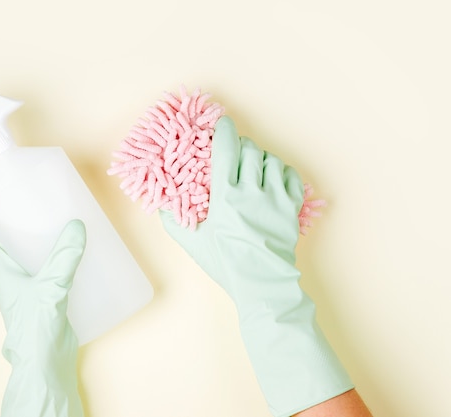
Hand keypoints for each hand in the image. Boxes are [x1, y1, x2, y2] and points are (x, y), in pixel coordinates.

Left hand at [0, 219, 85, 416]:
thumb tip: (77, 227)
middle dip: (35, 230)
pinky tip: (83, 257)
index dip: (6, 222)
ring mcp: (32, 290)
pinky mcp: (49, 300)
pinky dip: (66, 264)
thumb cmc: (34, 327)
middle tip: (54, 213)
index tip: (23, 206)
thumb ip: (64, 257)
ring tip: (71, 230)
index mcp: (2, 272)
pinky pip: (56, 274)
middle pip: (21, 247)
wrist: (45, 364)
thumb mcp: (49, 286)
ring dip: (53, 247)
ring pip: (40, 260)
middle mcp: (15, 279)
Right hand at [160, 116, 352, 416]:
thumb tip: (161, 203)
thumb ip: (174, 219)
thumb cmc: (224, 262)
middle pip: (250, 150)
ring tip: (254, 170)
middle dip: (241, 148)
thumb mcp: (192, 241)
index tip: (223, 124)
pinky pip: (290, 176)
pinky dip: (281, 173)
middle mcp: (251, 191)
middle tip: (236, 154)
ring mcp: (275, 197)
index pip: (226, 149)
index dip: (224, 131)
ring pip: (271, 160)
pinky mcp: (292, 207)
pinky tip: (273, 181)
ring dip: (261, 160)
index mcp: (225, 195)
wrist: (260, 282)